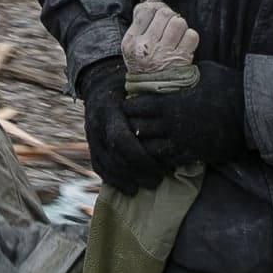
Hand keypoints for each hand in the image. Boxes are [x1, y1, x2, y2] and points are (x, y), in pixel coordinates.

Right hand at [77, 60, 167, 194]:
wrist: (100, 83)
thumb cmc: (129, 83)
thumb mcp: (139, 83)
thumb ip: (153, 96)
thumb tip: (181, 105)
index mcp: (108, 107)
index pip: (121, 139)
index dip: (141, 157)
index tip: (162, 165)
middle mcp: (96, 123)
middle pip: (115, 157)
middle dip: (138, 172)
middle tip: (160, 179)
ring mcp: (91, 136)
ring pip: (106, 166)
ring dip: (128, 180)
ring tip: (150, 185)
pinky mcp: (91, 146)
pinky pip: (99, 168)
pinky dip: (114, 181)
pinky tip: (130, 189)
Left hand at [122, 61, 248, 169]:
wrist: (252, 114)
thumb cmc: (229, 87)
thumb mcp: (204, 71)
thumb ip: (183, 73)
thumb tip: (173, 69)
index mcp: (170, 103)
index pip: (136, 107)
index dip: (129, 105)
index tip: (130, 103)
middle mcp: (170, 125)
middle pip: (138, 129)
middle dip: (133, 124)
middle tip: (134, 121)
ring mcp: (181, 142)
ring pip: (149, 149)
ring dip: (144, 143)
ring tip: (145, 138)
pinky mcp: (193, 154)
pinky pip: (168, 161)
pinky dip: (161, 156)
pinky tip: (162, 150)